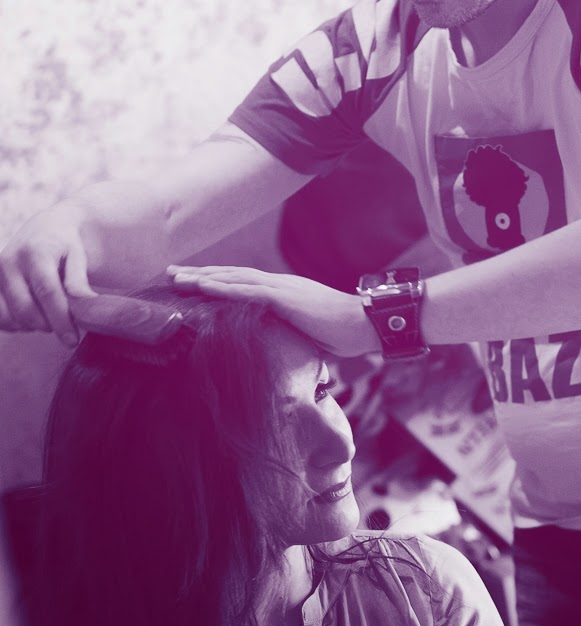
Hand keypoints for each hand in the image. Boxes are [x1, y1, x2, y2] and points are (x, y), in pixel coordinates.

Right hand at [0, 206, 94, 344]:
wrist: (44, 229)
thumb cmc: (66, 245)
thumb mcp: (78, 256)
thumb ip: (79, 280)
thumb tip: (86, 304)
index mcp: (34, 252)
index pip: (47, 292)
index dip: (60, 319)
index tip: (72, 339)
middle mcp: (9, 262)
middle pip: (26, 309)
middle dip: (48, 325)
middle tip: (64, 326)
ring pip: (10, 317)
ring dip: (32, 326)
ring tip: (49, 316)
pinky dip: (16, 324)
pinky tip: (33, 315)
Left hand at [168, 265, 380, 357]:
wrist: (365, 325)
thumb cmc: (342, 333)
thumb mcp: (306, 335)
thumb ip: (287, 336)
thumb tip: (273, 351)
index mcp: (282, 293)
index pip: (241, 284)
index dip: (215, 282)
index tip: (190, 283)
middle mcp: (278, 285)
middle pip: (231, 275)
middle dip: (199, 274)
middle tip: (170, 274)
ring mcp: (281, 288)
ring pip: (233, 278)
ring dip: (203, 277)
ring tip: (177, 278)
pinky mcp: (285, 297)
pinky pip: (247, 290)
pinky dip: (223, 286)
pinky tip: (202, 285)